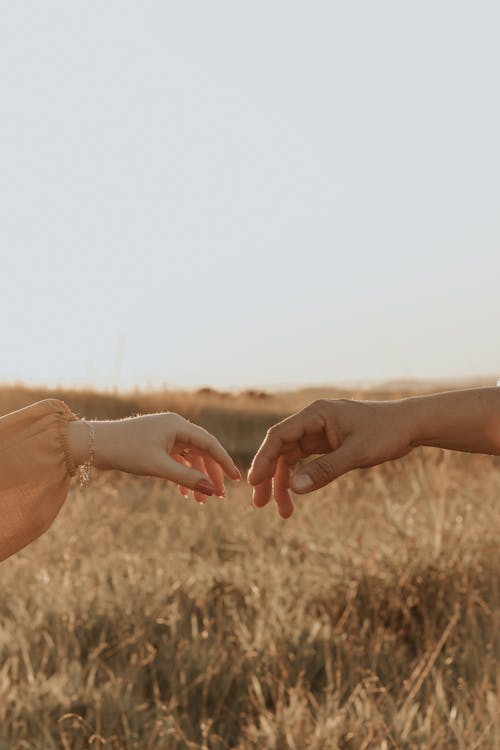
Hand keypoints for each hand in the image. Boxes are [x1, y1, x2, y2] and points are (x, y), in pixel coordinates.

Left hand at [68, 412, 240, 502]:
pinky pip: (177, 460)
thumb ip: (187, 478)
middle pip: (202, 452)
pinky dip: (183, 475)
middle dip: (211, 475)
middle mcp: (175, 427)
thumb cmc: (126, 450)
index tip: (236, 480)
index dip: (224, 462)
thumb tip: (212, 490)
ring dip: (196, 478)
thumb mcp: (158, 466)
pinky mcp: (156, 444)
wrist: (93, 445)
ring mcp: (165, 436)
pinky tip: (184, 493)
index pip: (210, 444)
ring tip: (201, 501)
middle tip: (220, 496)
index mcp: (178, 425)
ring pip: (190, 458)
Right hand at [247, 398, 414, 517]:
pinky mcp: (328, 443)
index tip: (254, 482)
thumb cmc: (386, 433)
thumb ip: (325, 470)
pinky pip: (305, 461)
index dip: (263, 459)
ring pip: (291, 458)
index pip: (279, 436)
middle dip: (269, 476)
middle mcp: (313, 420)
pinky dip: (300, 479)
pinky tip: (296, 496)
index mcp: (316, 414)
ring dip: (283, 482)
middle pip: (280, 448)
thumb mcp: (356, 454)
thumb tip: (294, 488)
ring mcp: (319, 432)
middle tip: (260, 503)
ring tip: (283, 511)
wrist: (410, 425)